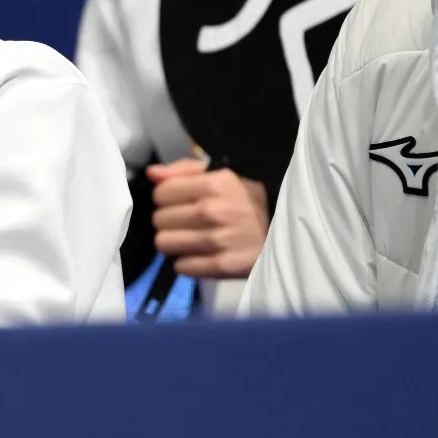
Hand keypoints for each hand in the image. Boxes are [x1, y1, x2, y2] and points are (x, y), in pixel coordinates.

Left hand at [149, 159, 269, 278]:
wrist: (284, 231)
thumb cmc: (248, 201)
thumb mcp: (222, 176)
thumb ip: (184, 171)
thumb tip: (152, 174)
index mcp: (213, 185)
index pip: (161, 193)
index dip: (167, 198)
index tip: (179, 202)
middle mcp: (213, 211)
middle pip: (159, 219)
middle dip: (169, 221)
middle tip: (186, 223)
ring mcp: (218, 239)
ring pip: (164, 243)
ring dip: (174, 243)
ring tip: (190, 239)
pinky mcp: (223, 265)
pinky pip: (181, 267)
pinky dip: (187, 263)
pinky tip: (200, 255)